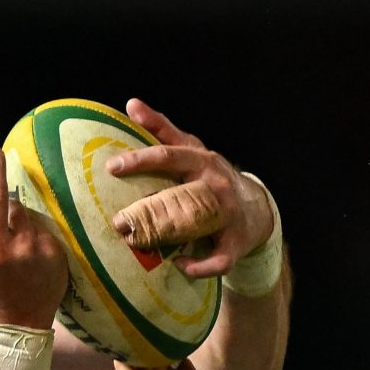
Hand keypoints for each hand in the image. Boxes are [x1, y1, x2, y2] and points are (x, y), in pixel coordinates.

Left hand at [103, 99, 274, 279]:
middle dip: (148, 204)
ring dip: (168, 234)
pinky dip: (199, 266)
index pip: (169, 155)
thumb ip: (163, 129)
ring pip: (197, 223)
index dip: (141, 160)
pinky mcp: (235, 243)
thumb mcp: (192, 150)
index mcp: (202, 160)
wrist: (257, 210)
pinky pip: (218, 259)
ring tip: (138, 242)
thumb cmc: (213, 177)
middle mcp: (216, 184)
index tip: (112, 167)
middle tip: (118, 218)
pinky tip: (181, 265)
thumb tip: (131, 104)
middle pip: (181, 190)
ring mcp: (227, 214)